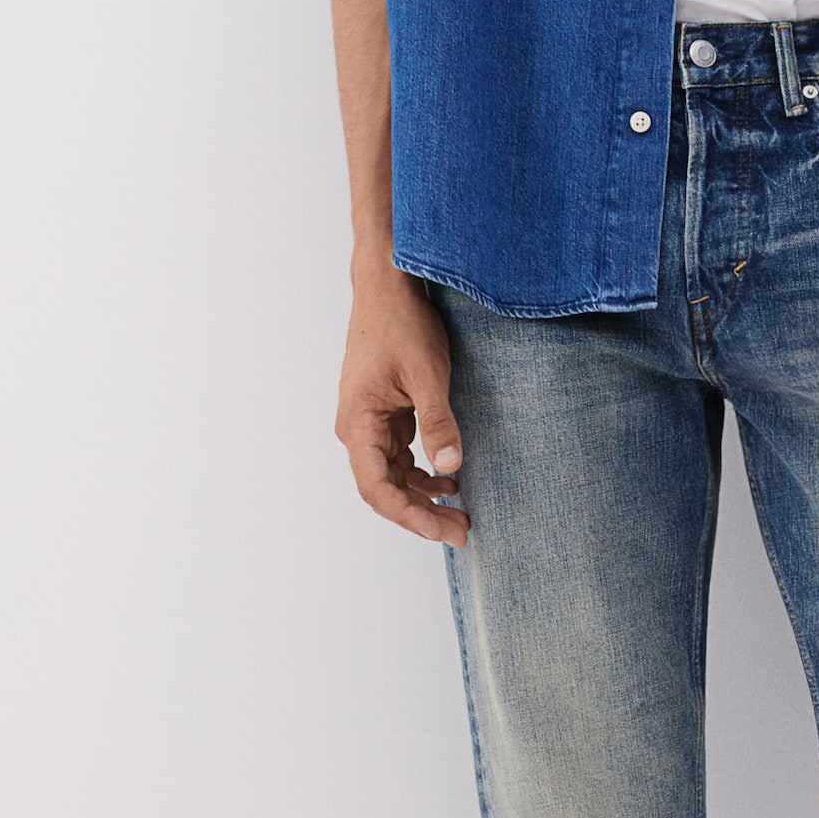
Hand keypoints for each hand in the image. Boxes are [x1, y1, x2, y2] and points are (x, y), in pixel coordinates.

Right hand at [336, 268, 471, 544]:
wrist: (388, 287)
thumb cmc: (402, 324)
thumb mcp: (427, 374)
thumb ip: (438, 421)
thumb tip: (450, 465)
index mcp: (357, 423)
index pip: (378, 489)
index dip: (410, 516)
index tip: (444, 530)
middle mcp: (355, 428)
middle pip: (385, 489)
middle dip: (422, 514)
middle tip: (462, 530)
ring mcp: (368, 422)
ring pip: (393, 476)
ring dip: (423, 496)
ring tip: (460, 511)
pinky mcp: (383, 414)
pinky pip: (399, 455)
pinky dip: (422, 472)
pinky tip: (449, 478)